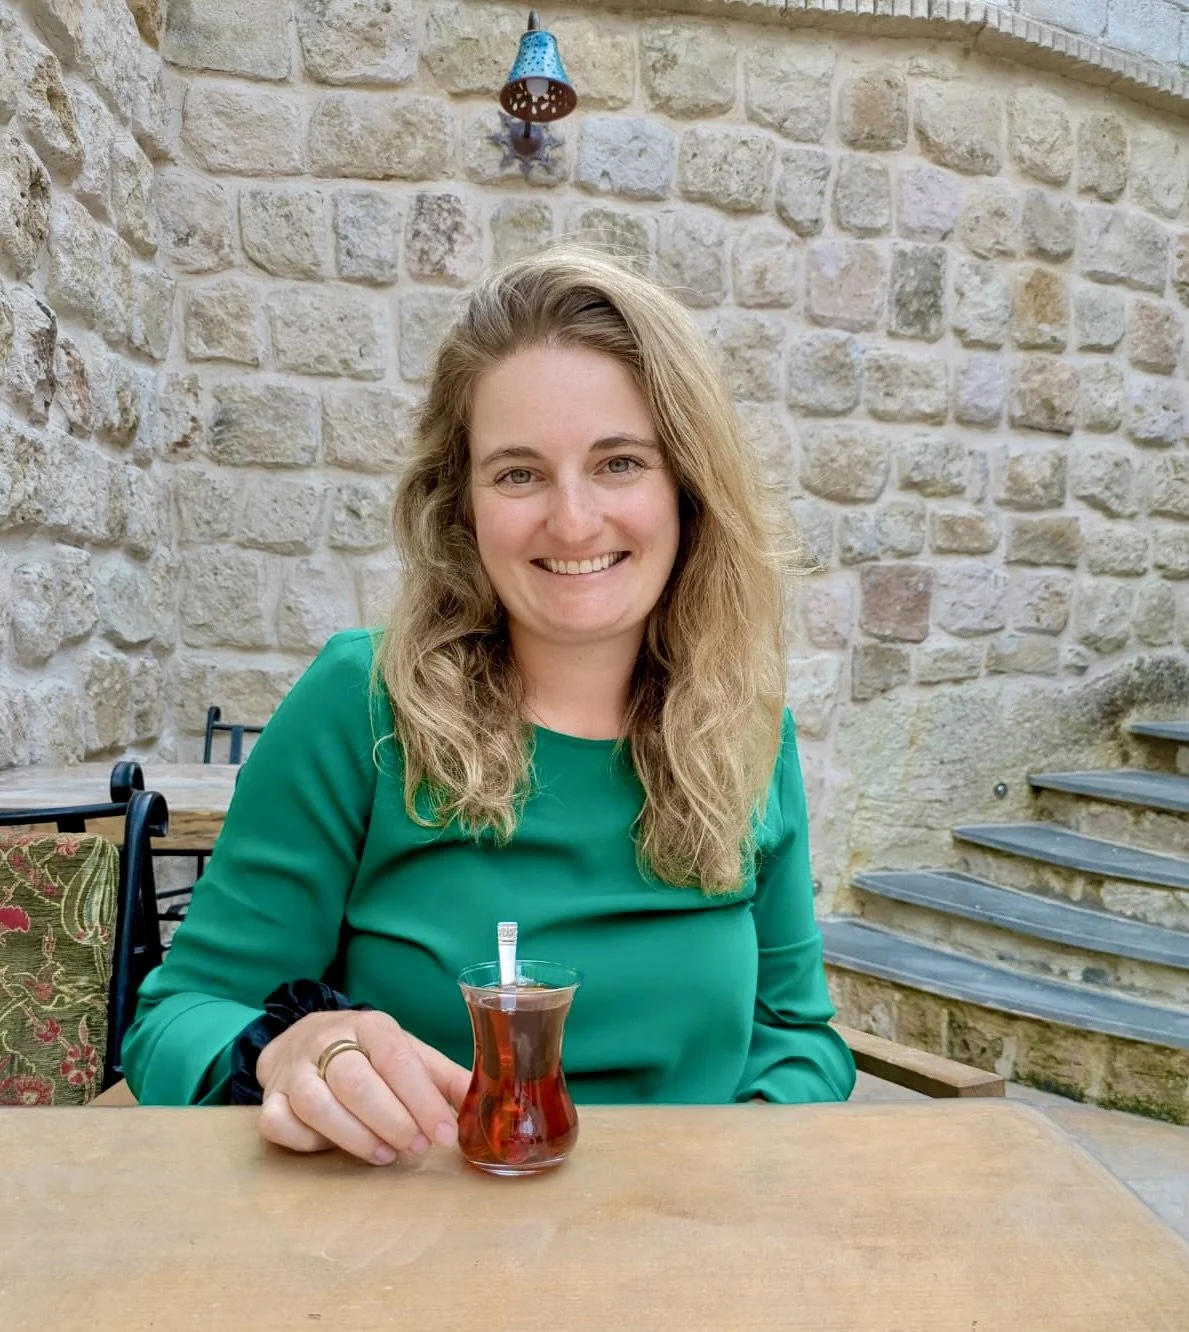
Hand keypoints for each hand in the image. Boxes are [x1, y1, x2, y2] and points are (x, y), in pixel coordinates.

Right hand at [255, 1009, 470, 1165]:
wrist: (301, 1041)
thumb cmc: (366, 1053)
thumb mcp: (407, 1053)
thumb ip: (442, 1077)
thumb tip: (484, 1100)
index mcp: (369, 1026)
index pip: (397, 1059)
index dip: (422, 1099)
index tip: (445, 1133)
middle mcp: (327, 1042)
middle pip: (356, 1082)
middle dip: (392, 1120)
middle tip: (416, 1147)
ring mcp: (293, 1071)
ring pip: (318, 1104)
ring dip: (355, 1136)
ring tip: (385, 1154)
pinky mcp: (268, 1100)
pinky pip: (280, 1124)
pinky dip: (308, 1142)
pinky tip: (334, 1149)